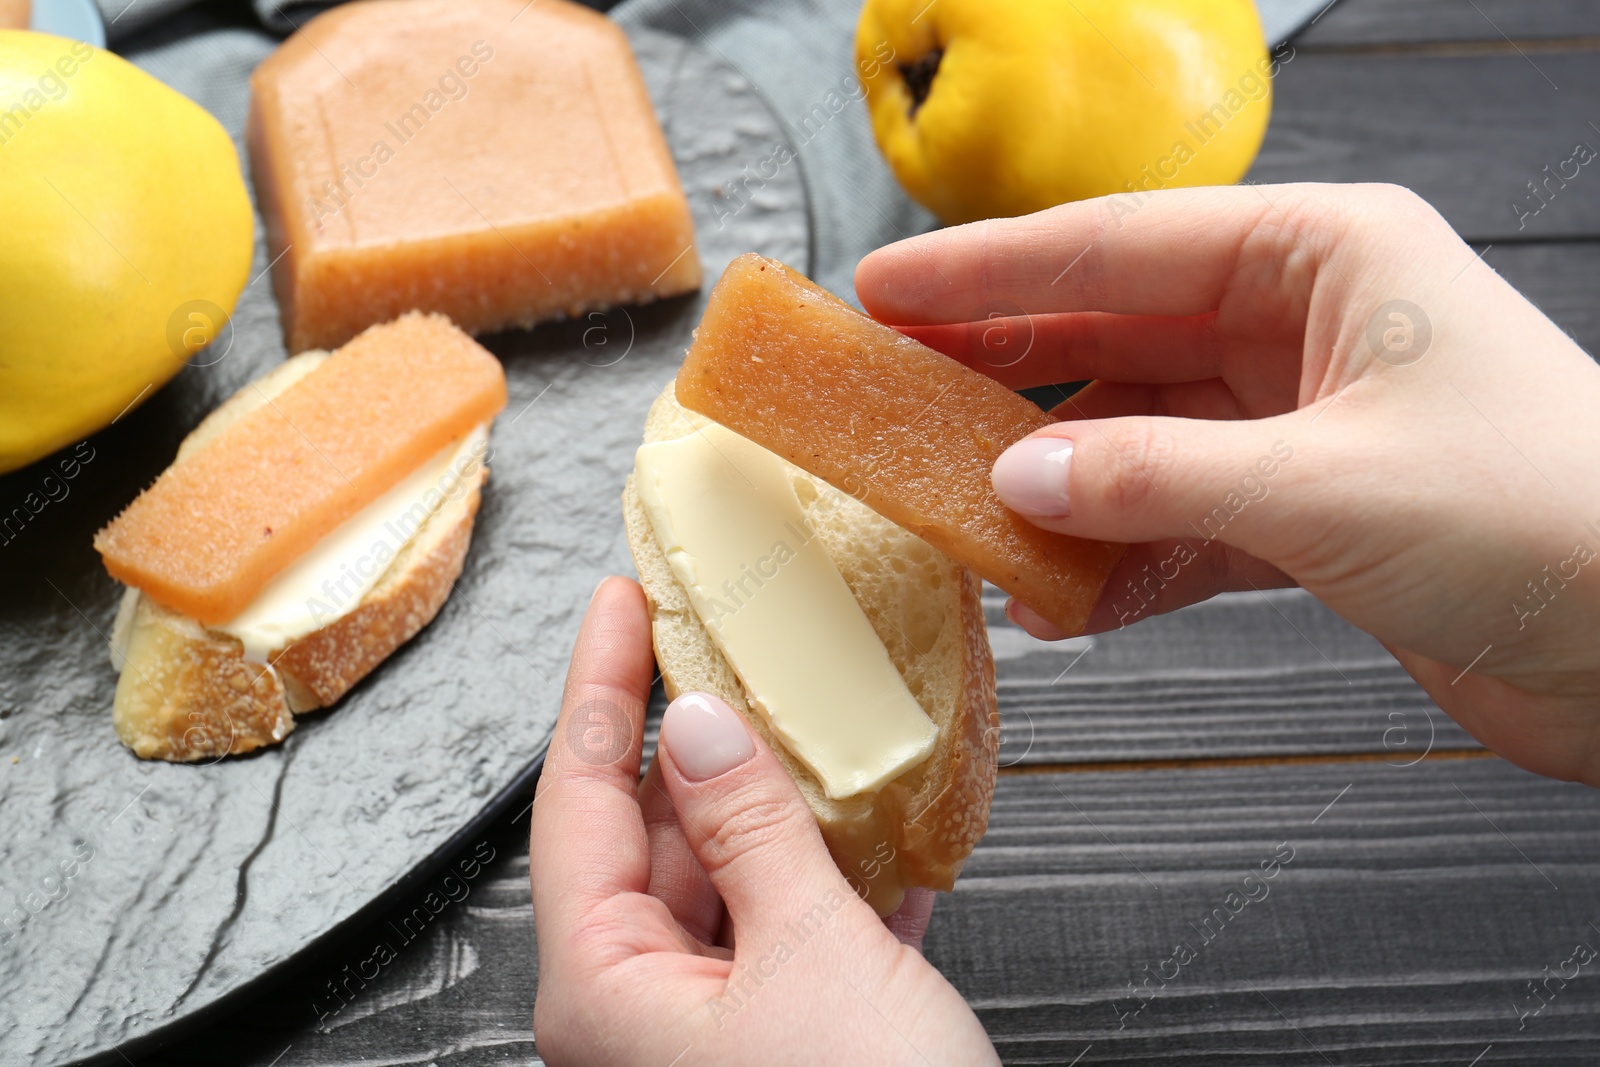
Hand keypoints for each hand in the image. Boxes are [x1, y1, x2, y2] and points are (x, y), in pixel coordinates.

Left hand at [530, 577, 997, 1065]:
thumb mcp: (810, 953)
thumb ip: (752, 829)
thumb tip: (703, 726)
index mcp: (605, 986)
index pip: (579, 799)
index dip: (601, 686)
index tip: (620, 604)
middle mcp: (639, 1012)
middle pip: (652, 836)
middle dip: (699, 743)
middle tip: (732, 648)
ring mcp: (709, 1035)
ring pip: (729, 886)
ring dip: (779, 812)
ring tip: (817, 729)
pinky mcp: (782, 1049)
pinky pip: (789, 942)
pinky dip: (831, 888)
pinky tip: (876, 847)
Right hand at [855, 183, 1599, 784]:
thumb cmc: (1549, 517)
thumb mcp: (1321, 485)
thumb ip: (1153, 479)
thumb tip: (1019, 477)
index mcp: (1324, 257)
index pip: (1117, 246)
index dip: (988, 269)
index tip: (889, 286)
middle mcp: (1307, 326)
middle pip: (1115, 332)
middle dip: (1005, 365)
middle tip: (895, 384)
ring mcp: (1304, 421)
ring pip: (1139, 435)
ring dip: (1059, 483)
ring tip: (964, 511)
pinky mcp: (1311, 512)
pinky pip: (1180, 518)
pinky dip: (1121, 557)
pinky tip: (1063, 593)